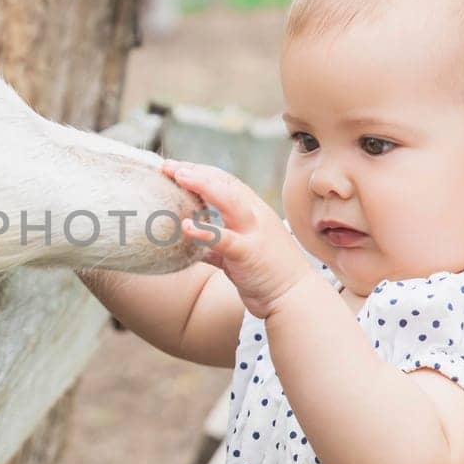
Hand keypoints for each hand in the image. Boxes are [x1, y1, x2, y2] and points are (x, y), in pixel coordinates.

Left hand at [162, 159, 316, 319]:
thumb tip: (193, 241)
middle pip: (225, 184)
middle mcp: (255, 216)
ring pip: (228, 201)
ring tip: (178, 177)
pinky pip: (224, 239)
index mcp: (253, 212)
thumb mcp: (242, 250)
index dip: (200, 171)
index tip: (176, 167)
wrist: (295, 297)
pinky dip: (204, 231)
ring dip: (202, 186)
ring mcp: (253, 233)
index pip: (225, 182)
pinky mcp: (248, 254)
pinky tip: (186, 226)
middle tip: (168, 166)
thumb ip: (218, 242)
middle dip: (196, 171)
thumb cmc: (268, 274)